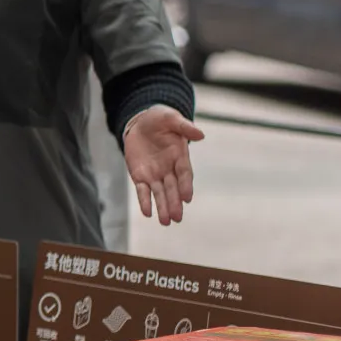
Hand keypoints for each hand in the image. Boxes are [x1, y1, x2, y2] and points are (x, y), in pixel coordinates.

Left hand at [124, 106, 203, 225]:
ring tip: (165, 222)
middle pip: (173, 188)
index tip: (187, 198)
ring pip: (159, 193)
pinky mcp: (140, 176)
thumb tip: (200, 134)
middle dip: (174, 202)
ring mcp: (155, 174)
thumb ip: (184, 126)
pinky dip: (145, 201)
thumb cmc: (160, 120)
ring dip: (162, 207)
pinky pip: (143, 191)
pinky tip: (147, 213)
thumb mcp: (171, 118)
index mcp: (180, 156)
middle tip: (177, 218)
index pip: (184, 174)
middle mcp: (169, 169)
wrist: (141, 122)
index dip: (186, 185)